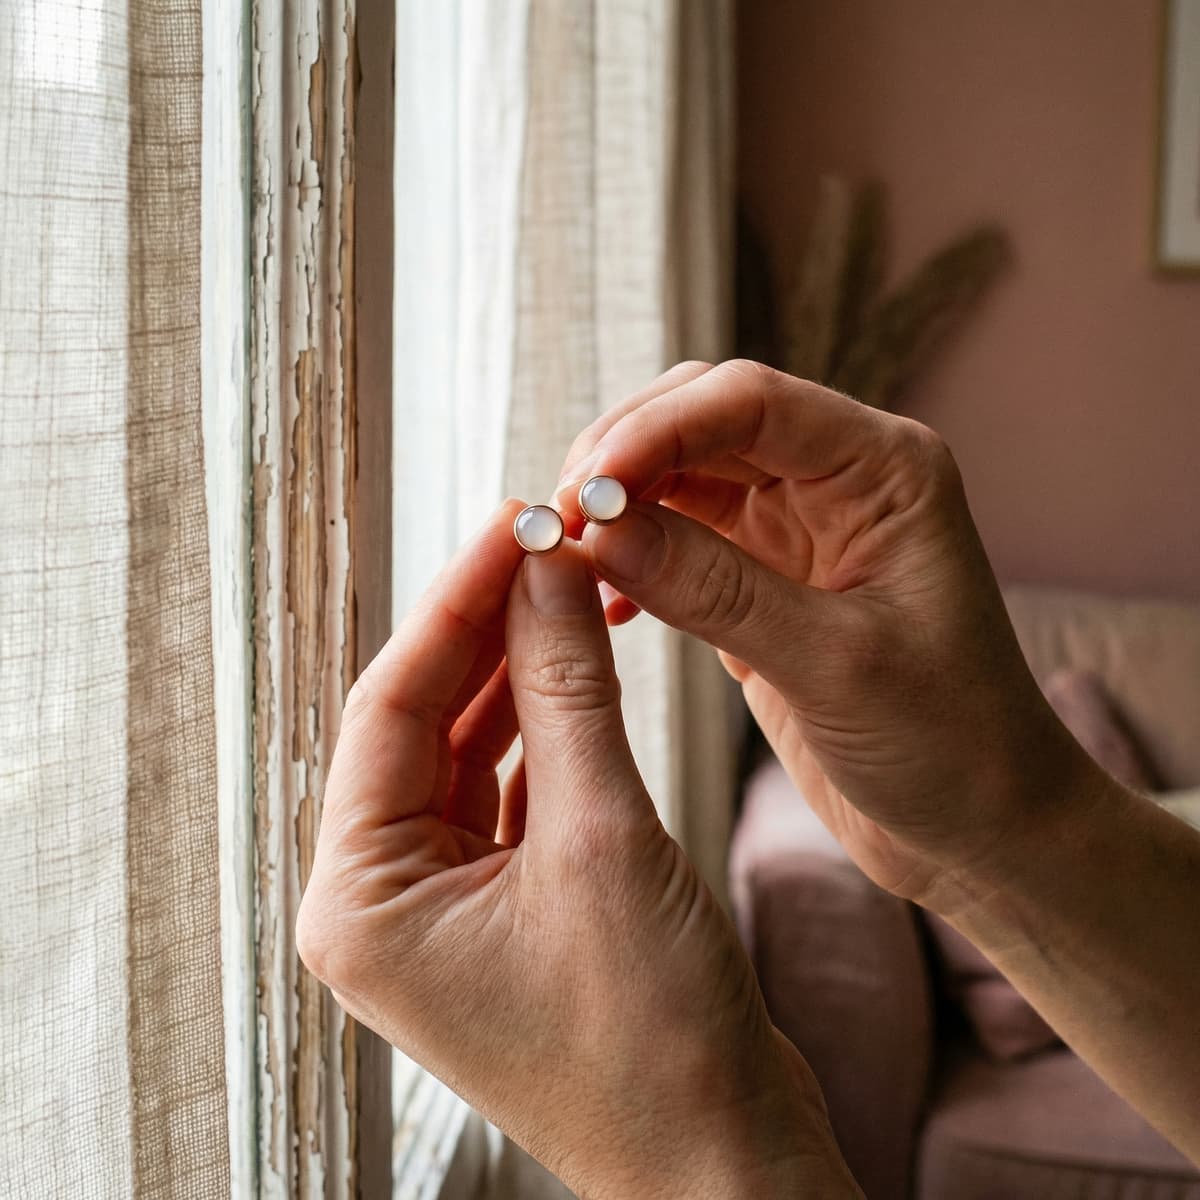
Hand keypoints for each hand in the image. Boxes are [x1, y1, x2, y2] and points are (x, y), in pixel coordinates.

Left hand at [296, 501, 857, 1197]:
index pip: (390, 706)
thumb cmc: (652, 1041)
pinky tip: (581, 664)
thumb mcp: (603, 836)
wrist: (722, 1156)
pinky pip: (511, 787)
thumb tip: (547, 569)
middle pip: (425, 721)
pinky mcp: (503, 905)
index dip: (455, 603)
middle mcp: (384, 901)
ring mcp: (444, 904)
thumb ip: (566, 689)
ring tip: (571, 585)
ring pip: (471, 748)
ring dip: (522, 670)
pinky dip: (548, 726)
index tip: (509, 523)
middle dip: (488, 628)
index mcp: (361, 899)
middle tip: (546, 540)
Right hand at [558, 359, 1100, 912]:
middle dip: (623, 458)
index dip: (656, 428)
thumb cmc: (949, 743)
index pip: (750, 400)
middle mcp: (838, 480)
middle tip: (560, 522)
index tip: (587, 487)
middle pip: (702, 420)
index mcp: (884, 469)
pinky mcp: (763, 579)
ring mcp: (796, 528)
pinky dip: (632, 558)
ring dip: (618, 506)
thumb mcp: (834, 664)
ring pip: (680, 476)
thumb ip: (715, 590)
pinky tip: (609, 602)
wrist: (979, 825)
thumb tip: (601, 532)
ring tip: (568, 557)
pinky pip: (678, 539)